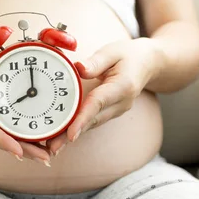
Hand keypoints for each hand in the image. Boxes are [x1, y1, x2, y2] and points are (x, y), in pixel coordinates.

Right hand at [0, 51, 50, 163]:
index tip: (20, 151)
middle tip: (49, 156)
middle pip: (3, 140)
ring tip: (49, 152)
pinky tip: (35, 140)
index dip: (5, 141)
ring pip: (4, 139)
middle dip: (26, 149)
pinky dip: (19, 138)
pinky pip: (2, 133)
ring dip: (26, 146)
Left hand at [47, 39, 158, 155]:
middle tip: (52, 147)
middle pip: (93, 121)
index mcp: (123, 86)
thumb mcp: (113, 51)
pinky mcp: (110, 113)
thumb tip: (78, 68)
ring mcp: (117, 111)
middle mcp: (121, 103)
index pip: (98, 103)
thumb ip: (96, 61)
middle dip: (71, 135)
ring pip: (92, 125)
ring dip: (72, 136)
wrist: (147, 64)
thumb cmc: (128, 56)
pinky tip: (61, 138)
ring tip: (52, 147)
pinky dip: (77, 130)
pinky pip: (92, 123)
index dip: (83, 118)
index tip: (71, 133)